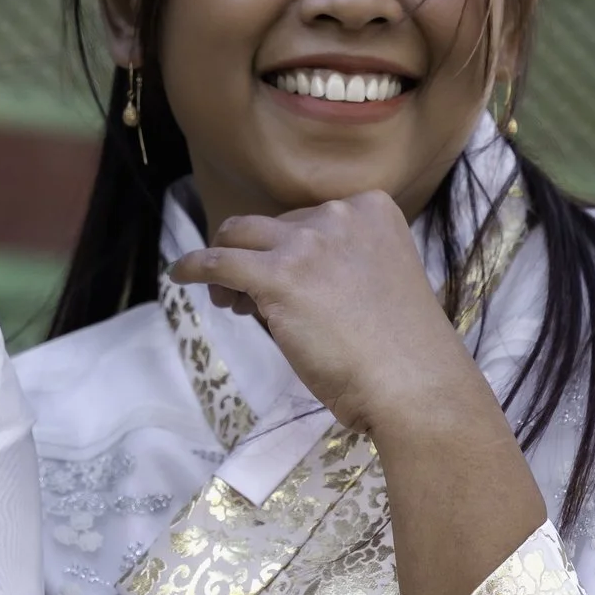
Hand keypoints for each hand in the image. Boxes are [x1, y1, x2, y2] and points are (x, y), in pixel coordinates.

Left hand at [164, 192, 474, 439]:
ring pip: (239, 235)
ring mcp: (307, 243)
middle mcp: (339, 215)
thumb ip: (341, 267)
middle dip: (259, 257)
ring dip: (228, 262)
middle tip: (252, 299)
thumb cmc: (404, 352)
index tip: (289, 281)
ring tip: (231, 299)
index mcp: (373, 209)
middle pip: (273, 227)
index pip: (309, 219)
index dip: (291, 249)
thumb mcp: (381, 283)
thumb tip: (276, 277)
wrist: (414, 385)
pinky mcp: (277, 275)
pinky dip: (193, 266)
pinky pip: (217, 260)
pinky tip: (180, 275)